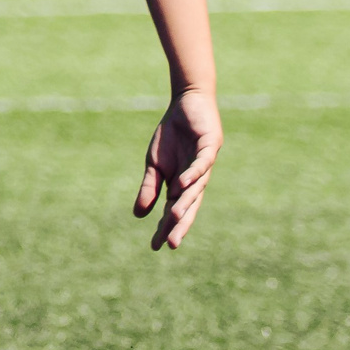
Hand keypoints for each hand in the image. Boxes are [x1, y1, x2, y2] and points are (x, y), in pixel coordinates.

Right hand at [134, 87, 220, 250]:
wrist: (187, 103)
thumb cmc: (172, 135)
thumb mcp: (154, 164)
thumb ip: (149, 188)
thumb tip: (139, 215)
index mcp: (182, 184)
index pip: (174, 210)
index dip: (166, 227)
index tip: (156, 247)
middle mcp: (197, 178)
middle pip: (189, 205)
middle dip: (181, 224)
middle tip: (172, 243)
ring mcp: (205, 163)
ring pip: (197, 188)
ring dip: (186, 202)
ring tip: (175, 217)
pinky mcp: (210, 146)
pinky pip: (202, 163)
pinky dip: (193, 174)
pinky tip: (182, 184)